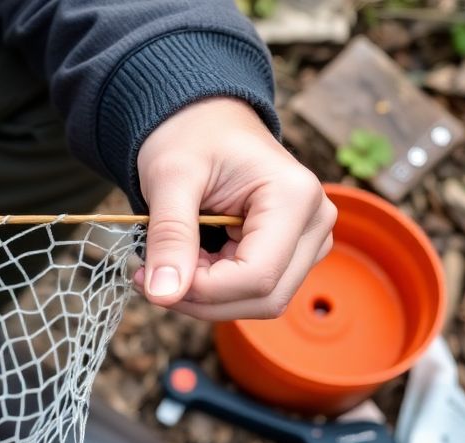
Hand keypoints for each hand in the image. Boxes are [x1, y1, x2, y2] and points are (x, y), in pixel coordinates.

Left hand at [134, 97, 335, 320]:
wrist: (202, 119)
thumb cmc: (190, 137)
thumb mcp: (170, 178)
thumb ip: (169, 235)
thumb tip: (162, 295)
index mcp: (296, 197)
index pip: (257, 276)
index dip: (202, 291)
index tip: (148, 277)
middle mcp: (316, 222)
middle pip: (265, 297)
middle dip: (202, 299)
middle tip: (148, 275)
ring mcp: (309, 240)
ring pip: (261, 301)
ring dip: (207, 298)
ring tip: (166, 264)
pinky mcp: (292, 252)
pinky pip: (255, 291)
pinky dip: (214, 290)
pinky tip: (185, 264)